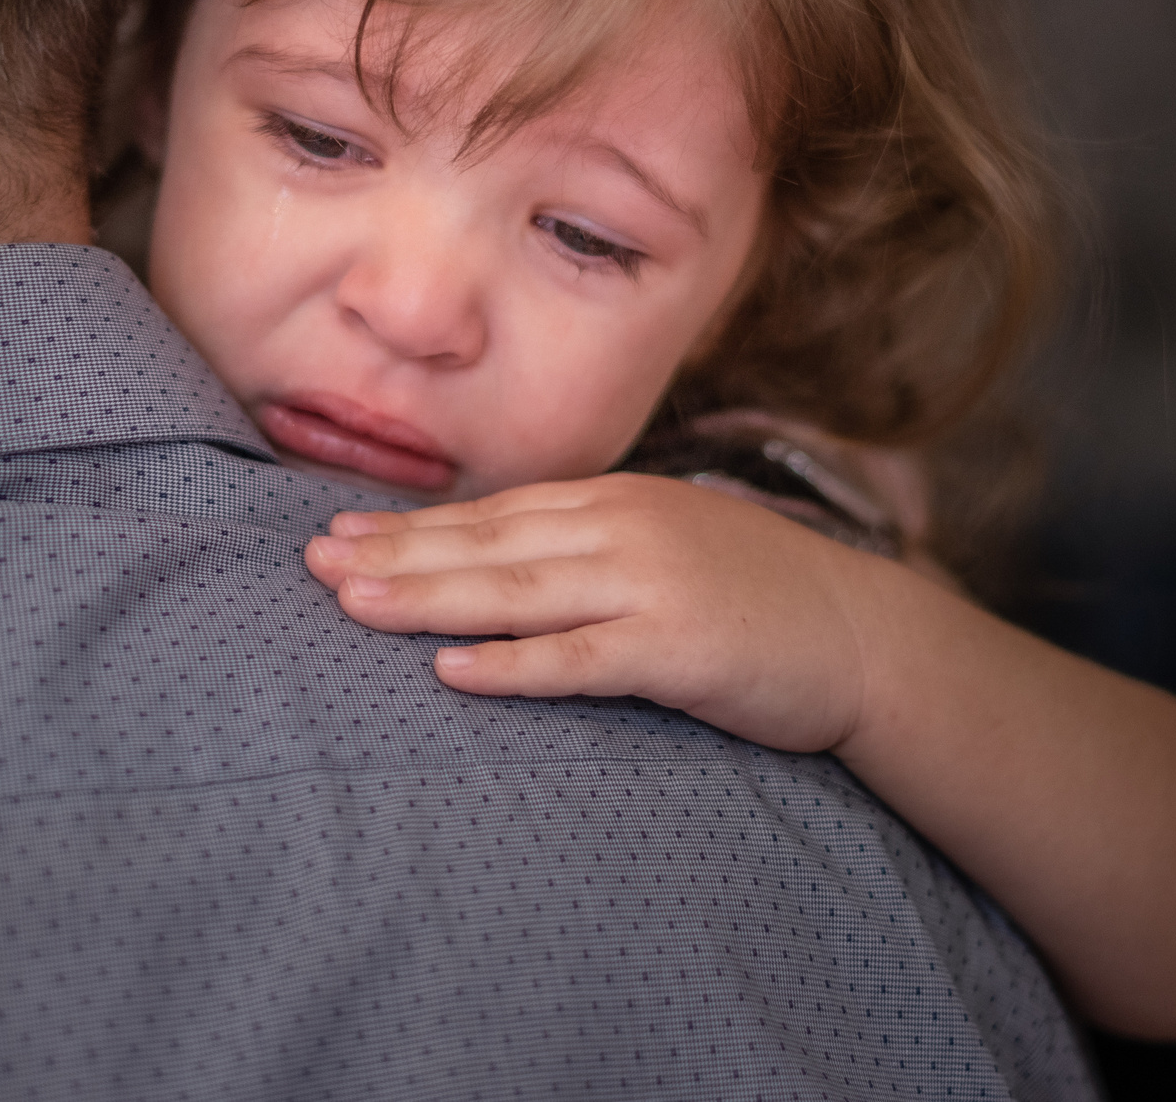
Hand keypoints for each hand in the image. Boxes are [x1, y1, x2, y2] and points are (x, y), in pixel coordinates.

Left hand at [304, 473, 890, 754]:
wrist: (863, 636)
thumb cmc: (754, 596)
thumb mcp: (663, 543)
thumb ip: (585, 544)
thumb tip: (491, 554)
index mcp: (613, 503)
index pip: (491, 514)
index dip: (409, 525)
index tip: (335, 530)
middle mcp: (621, 531)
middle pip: (486, 543)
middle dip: (394, 553)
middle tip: (313, 562)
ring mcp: (649, 587)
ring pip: (518, 591)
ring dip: (431, 597)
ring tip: (355, 603)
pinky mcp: (677, 650)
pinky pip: (580, 660)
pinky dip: (513, 666)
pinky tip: (453, 671)